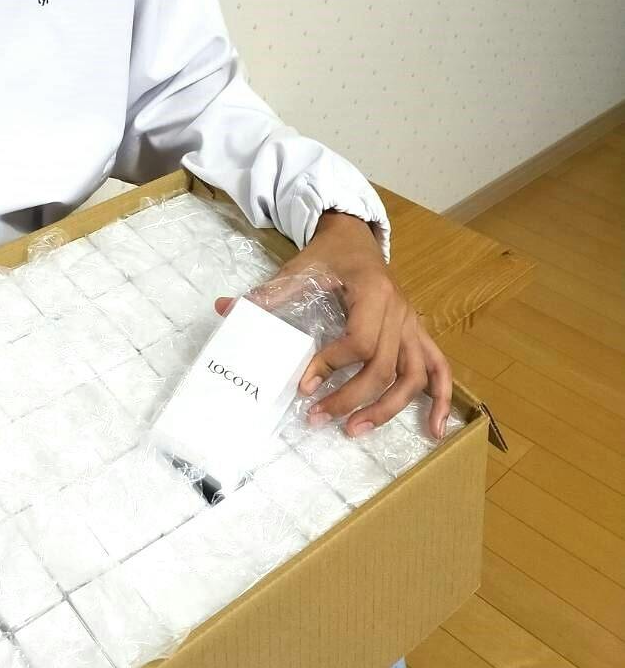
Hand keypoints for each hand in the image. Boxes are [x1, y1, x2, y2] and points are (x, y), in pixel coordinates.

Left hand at [215, 212, 452, 439]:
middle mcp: (399, 310)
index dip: (331, 366)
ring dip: (388, 409)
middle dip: (351, 398)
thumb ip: (266, 294)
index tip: (303, 383)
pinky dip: (441, 399)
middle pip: (384, 366)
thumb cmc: (328, 256)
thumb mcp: (298, 270)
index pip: (359, 341)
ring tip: (356, 431)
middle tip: (317, 418)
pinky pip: (439, 368)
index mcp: (372, 291)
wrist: (354, 236)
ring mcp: (412, 323)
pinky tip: (435, 428)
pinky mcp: (416, 332)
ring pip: (414, 375)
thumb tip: (225, 310)